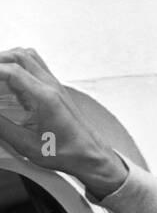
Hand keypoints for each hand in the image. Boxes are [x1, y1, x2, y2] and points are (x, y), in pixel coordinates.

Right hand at [0, 48, 125, 196]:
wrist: (92, 156)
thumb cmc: (69, 153)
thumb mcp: (28, 145)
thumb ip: (2, 127)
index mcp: (46, 98)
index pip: (11, 71)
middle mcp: (52, 87)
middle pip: (18, 56)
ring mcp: (55, 85)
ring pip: (27, 56)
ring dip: (5, 59)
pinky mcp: (55, 88)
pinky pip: (34, 64)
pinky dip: (16, 64)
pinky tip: (7, 78)